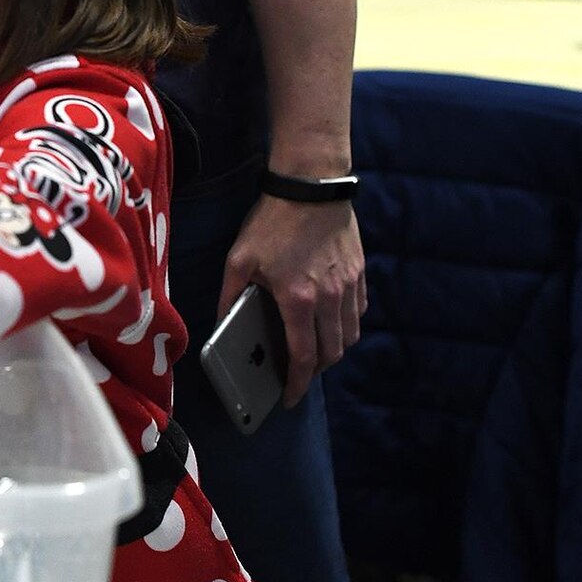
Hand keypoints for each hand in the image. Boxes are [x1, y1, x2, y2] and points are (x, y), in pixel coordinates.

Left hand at [219, 196, 365, 407]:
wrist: (311, 183)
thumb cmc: (273, 220)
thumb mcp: (239, 259)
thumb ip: (230, 297)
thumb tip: (222, 325)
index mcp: (298, 299)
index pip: (303, 358)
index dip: (297, 384)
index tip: (289, 398)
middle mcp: (330, 298)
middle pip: (332, 353)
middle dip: (314, 371)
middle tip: (297, 373)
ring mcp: (349, 285)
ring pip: (350, 335)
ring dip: (333, 350)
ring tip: (313, 350)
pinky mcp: (359, 272)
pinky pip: (359, 311)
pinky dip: (346, 324)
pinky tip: (330, 320)